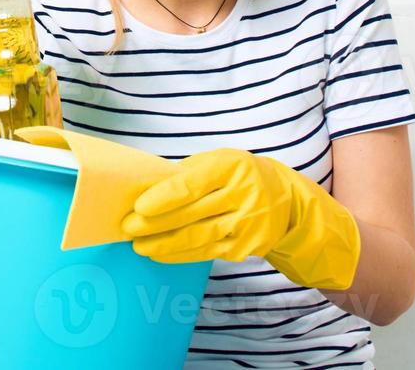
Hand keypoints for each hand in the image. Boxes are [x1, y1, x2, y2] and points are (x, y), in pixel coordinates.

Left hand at [120, 147, 361, 290]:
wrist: (286, 199)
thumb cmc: (239, 174)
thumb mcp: (218, 161)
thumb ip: (187, 173)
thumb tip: (147, 188)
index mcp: (231, 167)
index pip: (192, 184)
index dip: (164, 198)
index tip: (139, 207)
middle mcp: (243, 196)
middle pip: (193, 214)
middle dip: (156, 224)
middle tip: (128, 229)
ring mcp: (247, 225)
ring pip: (199, 237)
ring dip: (165, 244)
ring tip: (139, 246)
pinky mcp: (246, 247)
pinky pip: (208, 252)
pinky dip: (182, 254)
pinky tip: (161, 254)